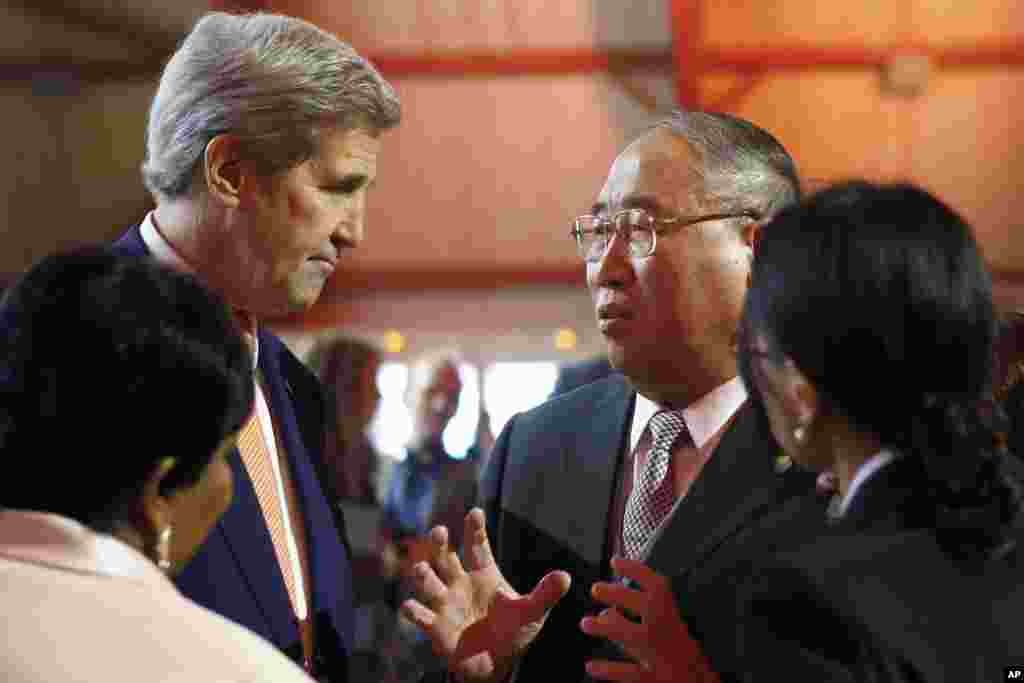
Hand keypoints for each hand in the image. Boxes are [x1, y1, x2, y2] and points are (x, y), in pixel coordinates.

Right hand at [400, 507, 571, 682]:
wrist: (495, 665)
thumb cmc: (513, 633)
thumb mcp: (532, 613)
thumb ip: (545, 594)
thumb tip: (566, 577)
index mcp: (484, 574)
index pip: (477, 546)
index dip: (475, 529)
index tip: (475, 512)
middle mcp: (461, 583)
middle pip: (446, 557)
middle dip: (440, 544)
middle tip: (439, 531)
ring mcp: (446, 604)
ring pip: (429, 583)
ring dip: (423, 575)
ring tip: (422, 569)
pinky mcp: (436, 628)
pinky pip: (421, 616)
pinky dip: (413, 612)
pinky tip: (410, 607)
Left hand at [581, 557, 718, 682]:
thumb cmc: (689, 663)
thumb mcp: (677, 635)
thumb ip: (651, 622)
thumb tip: (617, 608)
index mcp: (676, 621)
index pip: (659, 587)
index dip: (636, 570)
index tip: (616, 561)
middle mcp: (670, 636)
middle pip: (645, 607)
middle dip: (618, 594)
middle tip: (596, 588)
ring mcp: (662, 659)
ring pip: (633, 638)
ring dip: (606, 628)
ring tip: (585, 623)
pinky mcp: (655, 680)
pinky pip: (629, 674)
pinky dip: (607, 670)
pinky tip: (590, 666)